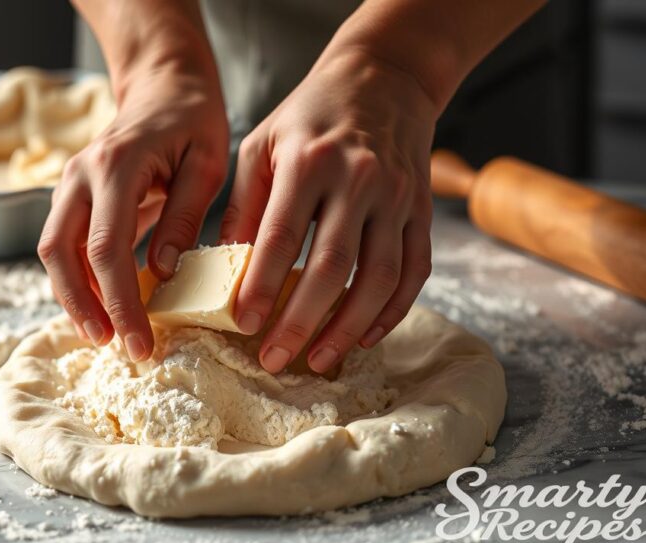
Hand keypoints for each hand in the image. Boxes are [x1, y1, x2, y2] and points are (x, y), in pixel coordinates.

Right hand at [38, 65, 228, 361]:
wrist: (164, 86)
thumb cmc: (192, 122)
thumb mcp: (207, 164)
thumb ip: (186, 216)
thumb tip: (162, 273)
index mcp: (115, 167)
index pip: (106, 248)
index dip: (120, 301)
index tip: (140, 342)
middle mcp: (79, 176)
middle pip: (60, 254)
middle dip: (82, 307)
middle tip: (113, 346)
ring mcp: (69, 184)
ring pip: (52, 252)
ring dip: (72, 297)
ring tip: (105, 335)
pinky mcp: (71, 196)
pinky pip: (62, 245)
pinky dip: (76, 279)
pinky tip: (101, 307)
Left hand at [220, 49, 437, 374]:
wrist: (385, 78)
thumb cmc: (311, 115)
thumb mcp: (261, 145)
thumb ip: (243, 204)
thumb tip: (223, 267)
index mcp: (309, 162)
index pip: (281, 237)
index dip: (260, 286)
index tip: (242, 325)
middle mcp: (359, 181)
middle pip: (332, 267)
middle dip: (301, 322)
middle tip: (273, 359)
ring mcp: (397, 197)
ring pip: (379, 277)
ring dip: (348, 328)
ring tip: (319, 360)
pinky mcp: (422, 210)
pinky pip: (414, 270)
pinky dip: (393, 310)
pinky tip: (366, 336)